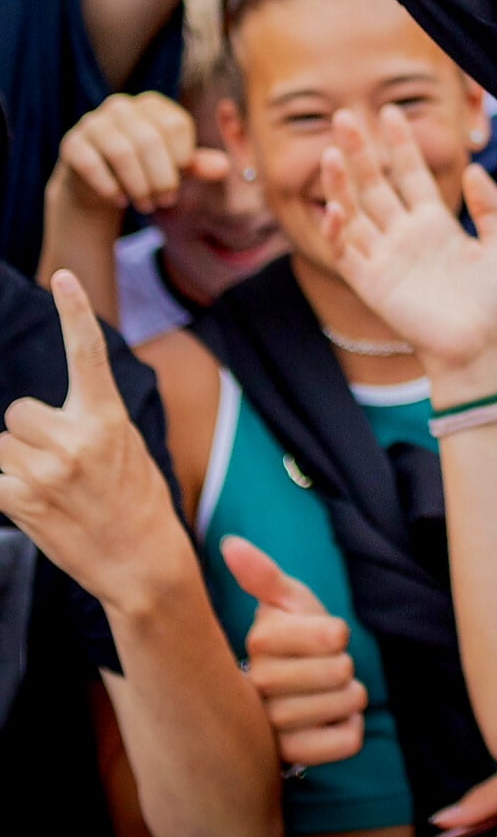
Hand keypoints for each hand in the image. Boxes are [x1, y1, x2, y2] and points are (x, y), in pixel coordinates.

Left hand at [0, 272, 192, 618]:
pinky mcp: (21, 500)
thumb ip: (86, 422)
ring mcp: (47, 470)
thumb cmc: (136, 501)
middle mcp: (77, 437)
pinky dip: (3, 486)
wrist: (142, 560)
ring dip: (11, 463)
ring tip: (47, 488)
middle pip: (18, 413)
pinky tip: (30, 504)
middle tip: (57, 463)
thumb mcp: (127, 447)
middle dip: (27, 435)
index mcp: (109, 417)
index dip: (75, 312)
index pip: (88, 353)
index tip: (63, 277)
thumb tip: (28, 420)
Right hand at [47, 90, 228, 219]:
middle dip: (161, 177)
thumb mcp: (176, 168)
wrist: (101, 184)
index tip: (183, 177)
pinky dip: (109, 186)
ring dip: (138, 184)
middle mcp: (121, 106)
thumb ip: (200, 165)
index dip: (183, 156)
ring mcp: (93, 122)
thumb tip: (225, 167)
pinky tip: (121, 201)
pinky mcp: (72, 143)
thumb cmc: (147, 170)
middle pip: (150, 140)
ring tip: (147, 205)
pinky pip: (91, 163)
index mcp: (152, 104)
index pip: (175, 124)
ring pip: (121, 152)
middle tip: (166, 201)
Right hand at [222, 535, 365, 768]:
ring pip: (348, 703)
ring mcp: (270, 728)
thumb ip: (263, 575)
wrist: (280, 697)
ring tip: (325, 694)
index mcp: (259, 643)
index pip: (335, 634)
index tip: (320, 637)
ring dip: (350, 696)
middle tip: (323, 668)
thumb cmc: (290, 641)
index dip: (338, 632)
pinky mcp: (290, 759)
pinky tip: (331, 722)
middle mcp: (256, 688)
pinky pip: (348, 741)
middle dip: (345, 665)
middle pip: (342, 670)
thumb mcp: (284, 603)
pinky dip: (352, 729)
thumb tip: (230, 544)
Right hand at [318, 105, 496, 385]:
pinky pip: (347, 254)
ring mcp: (386, 257)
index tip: (390, 111)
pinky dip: (337, 232)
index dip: (400, 143)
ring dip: (341, 184)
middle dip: (361, 152)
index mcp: (434, 223)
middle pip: (376, 184)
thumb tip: (478, 168)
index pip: (411, 173)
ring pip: (355, 212)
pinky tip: (335, 208)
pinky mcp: (373, 284)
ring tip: (334, 151)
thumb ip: (492, 206)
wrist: (483, 347)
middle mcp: (405, 235)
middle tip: (346, 116)